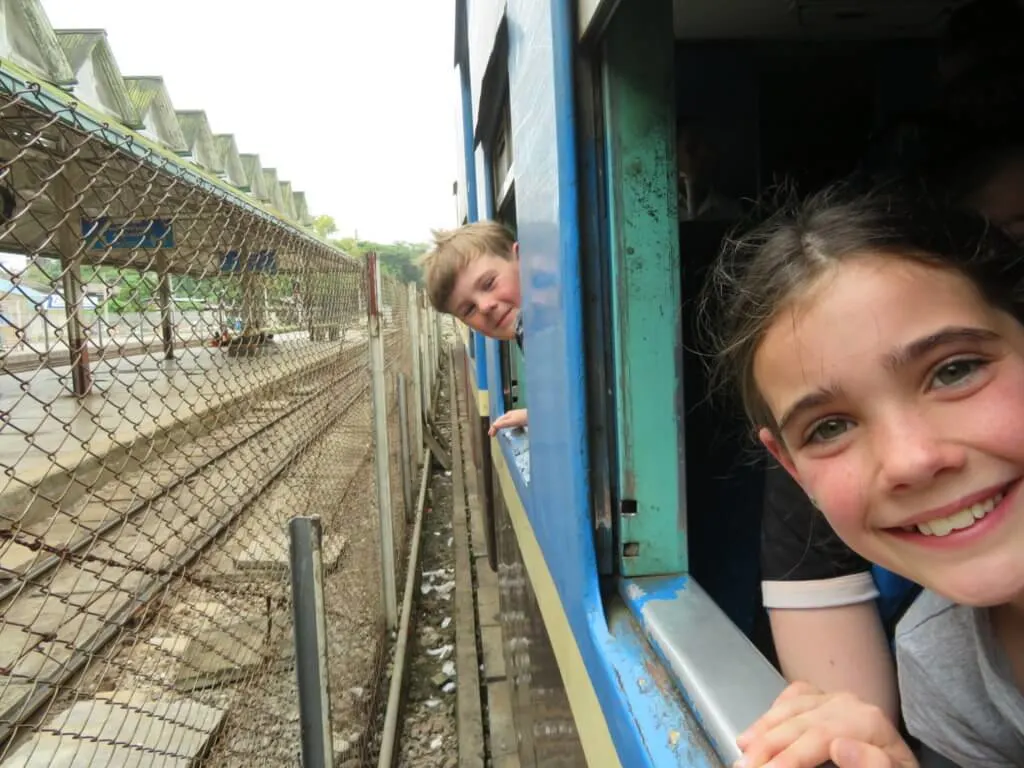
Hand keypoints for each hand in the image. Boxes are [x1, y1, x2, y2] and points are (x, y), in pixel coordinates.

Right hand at [488, 408, 527, 435]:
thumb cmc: (525, 417)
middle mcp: (510, 415)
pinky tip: (509, 429)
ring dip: (500, 426)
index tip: (491, 436)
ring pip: (505, 421)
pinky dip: (507, 426)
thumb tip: (494, 426)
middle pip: (500, 421)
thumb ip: (504, 424)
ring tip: (498, 432)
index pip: (497, 422)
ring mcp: (515, 416)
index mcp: (507, 415)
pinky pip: (510, 423)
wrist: (537, 414)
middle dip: (495, 427)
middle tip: (492, 434)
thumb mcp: (513, 421)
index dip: (493, 428)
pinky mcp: (520, 419)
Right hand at [735, 682, 917, 767]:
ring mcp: (836, 698)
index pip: (817, 737)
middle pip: (798, 722)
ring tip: (742, 752)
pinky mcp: (827, 700)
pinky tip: (760, 728)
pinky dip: (776, 710)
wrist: (897, 766)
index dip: (787, 756)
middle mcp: (849, 703)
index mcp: (868, 721)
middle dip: (765, 746)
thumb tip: (840, 745)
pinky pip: (796, 695)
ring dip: (762, 729)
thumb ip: (874, 764)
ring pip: (790, 707)